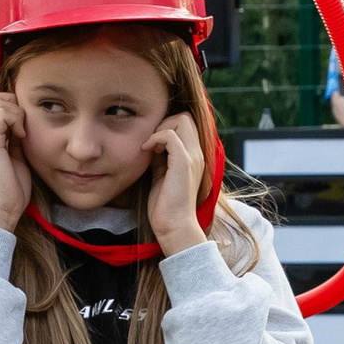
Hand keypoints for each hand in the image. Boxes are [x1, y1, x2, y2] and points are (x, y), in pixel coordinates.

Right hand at [0, 93, 31, 230]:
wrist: (4, 206)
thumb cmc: (12, 187)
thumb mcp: (17, 156)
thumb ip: (16, 139)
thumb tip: (23, 124)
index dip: (11, 105)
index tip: (23, 125)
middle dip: (12, 103)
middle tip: (23, 124)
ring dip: (16, 111)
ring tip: (22, 132)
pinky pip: (2, 114)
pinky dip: (16, 119)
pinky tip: (21, 137)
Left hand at [143, 113, 205, 254]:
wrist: (174, 227)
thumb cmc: (166, 205)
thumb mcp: (162, 175)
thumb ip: (161, 158)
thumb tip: (151, 143)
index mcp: (194, 156)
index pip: (186, 123)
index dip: (167, 126)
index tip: (152, 144)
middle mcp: (197, 153)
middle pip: (185, 117)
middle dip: (163, 123)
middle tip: (150, 143)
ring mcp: (192, 157)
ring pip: (181, 120)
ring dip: (160, 129)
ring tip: (149, 148)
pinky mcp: (183, 163)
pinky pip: (170, 136)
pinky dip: (155, 138)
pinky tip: (146, 151)